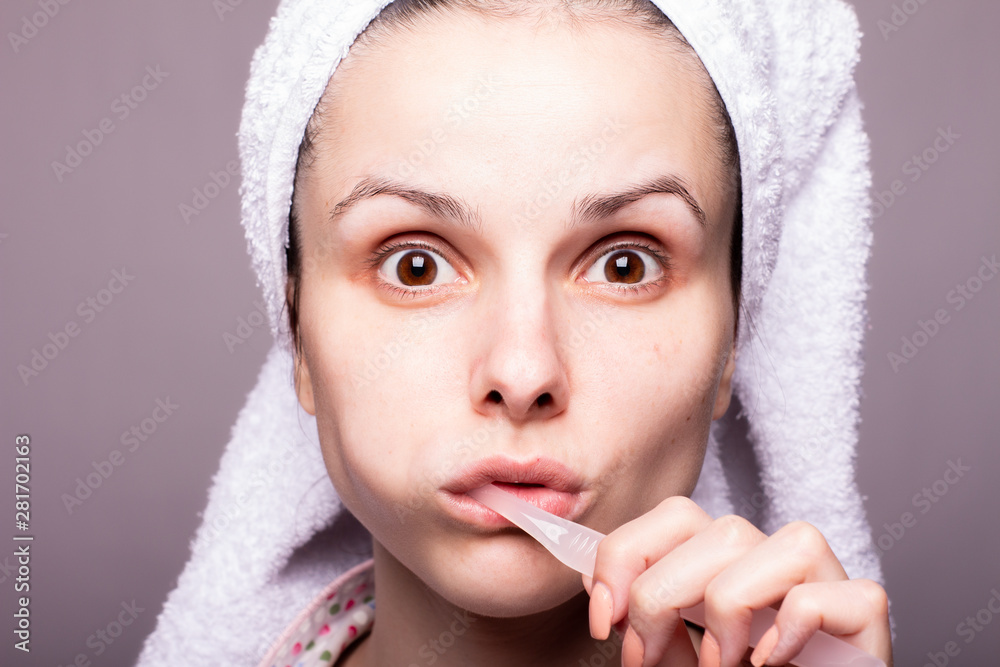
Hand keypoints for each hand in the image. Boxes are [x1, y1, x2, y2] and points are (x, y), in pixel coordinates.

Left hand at [582, 496, 892, 665]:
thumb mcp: (676, 657)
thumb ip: (646, 619)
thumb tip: (600, 583)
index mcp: (730, 564)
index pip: (677, 515)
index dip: (628, 554)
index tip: (604, 620)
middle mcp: (778, 563)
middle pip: (720, 527)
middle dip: (662, 593)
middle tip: (645, 656)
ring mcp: (829, 583)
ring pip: (780, 543)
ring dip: (728, 608)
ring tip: (718, 665)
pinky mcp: (866, 617)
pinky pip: (824, 594)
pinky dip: (787, 629)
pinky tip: (767, 665)